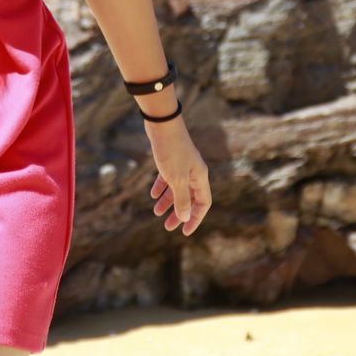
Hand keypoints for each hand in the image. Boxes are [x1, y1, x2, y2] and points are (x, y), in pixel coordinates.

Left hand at [145, 114, 210, 235]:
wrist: (162, 124)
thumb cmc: (172, 150)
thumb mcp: (176, 178)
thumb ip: (181, 199)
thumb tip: (184, 218)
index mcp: (200, 177)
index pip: (203, 203)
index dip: (195, 219)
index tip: (184, 231)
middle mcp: (194, 172)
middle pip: (190, 198)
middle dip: (179, 213)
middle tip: (168, 227)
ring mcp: (183, 165)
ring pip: (177, 188)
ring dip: (168, 201)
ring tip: (156, 212)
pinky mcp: (171, 159)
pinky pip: (168, 178)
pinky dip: (161, 187)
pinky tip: (152, 194)